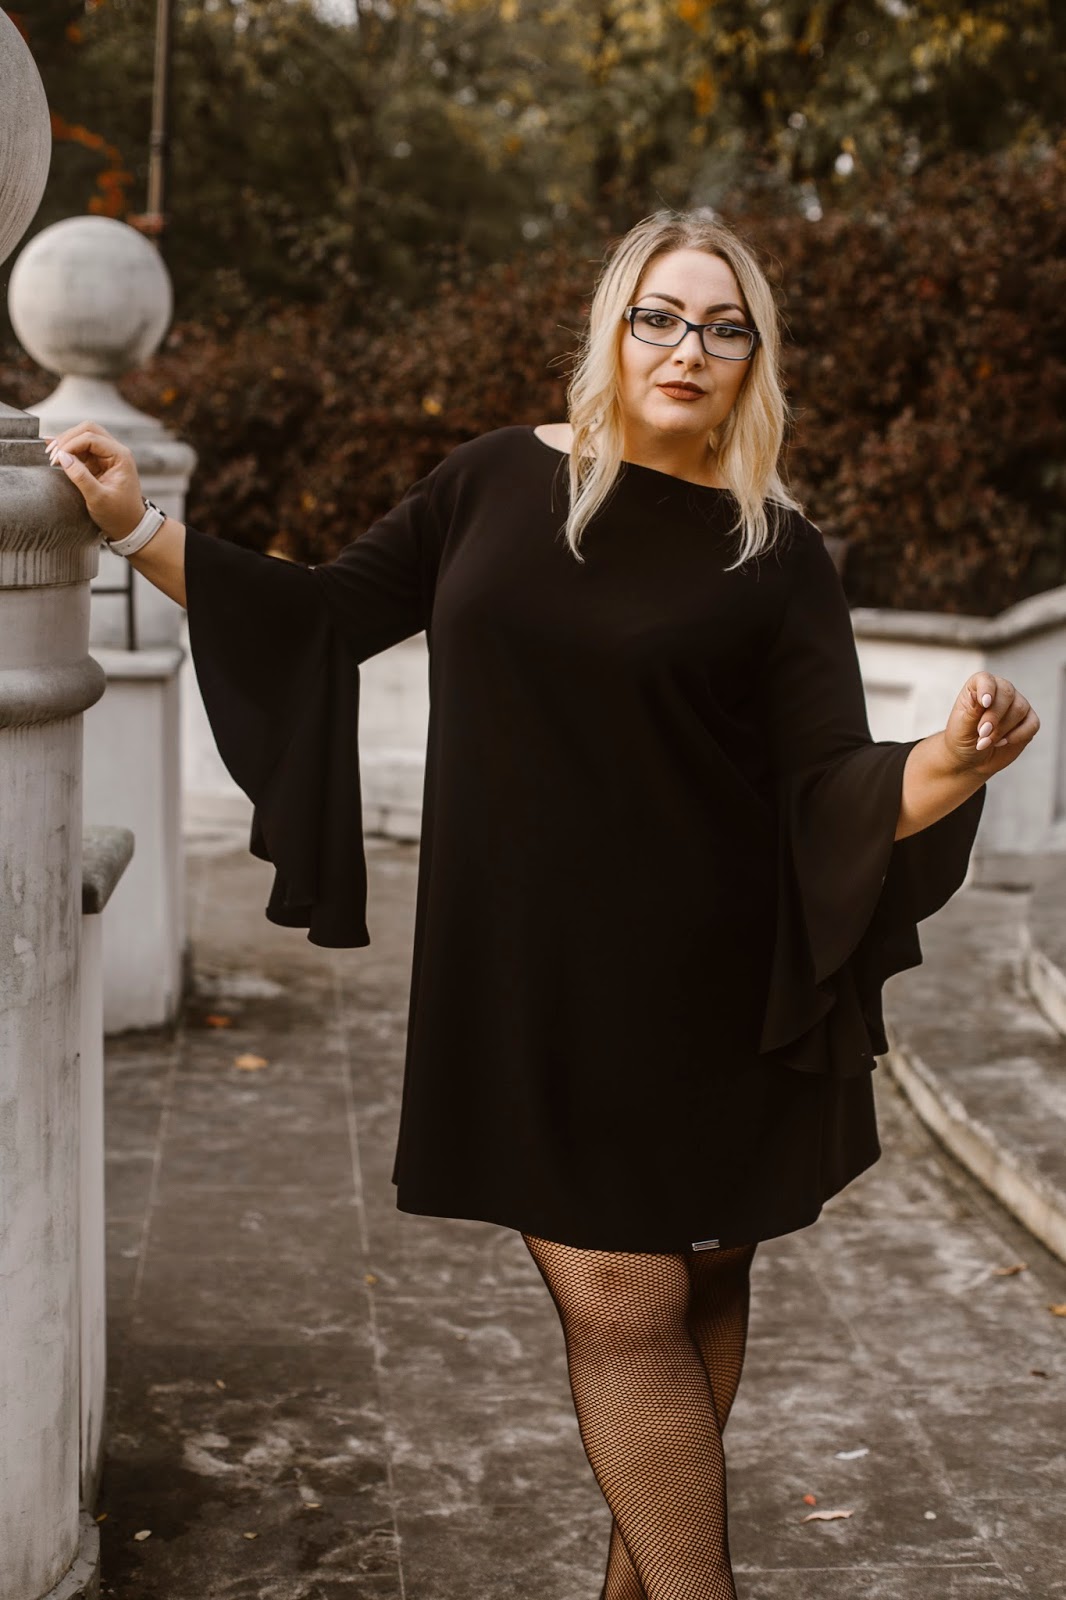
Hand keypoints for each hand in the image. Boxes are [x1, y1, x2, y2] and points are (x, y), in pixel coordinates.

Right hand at [43, 421, 145, 541]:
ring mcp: (107, 456)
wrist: (129, 526)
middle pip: (88, 430)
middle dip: (67, 439)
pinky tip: (54, 453)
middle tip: (51, 455)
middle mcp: (115, 451)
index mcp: (120, 456)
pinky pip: (81, 448)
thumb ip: (81, 477)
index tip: (55, 461)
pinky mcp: (98, 463)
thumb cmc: (118, 515)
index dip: (70, 445)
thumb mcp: (98, 498)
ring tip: (52, 458)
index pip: (91, 437)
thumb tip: (62, 456)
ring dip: (66, 444)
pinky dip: (68, 450)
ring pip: (83, 436)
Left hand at [943, 672, 1039, 775]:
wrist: (971, 758)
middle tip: (982, 734)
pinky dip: (1017, 736)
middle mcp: (1000, 691)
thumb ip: (971, 712)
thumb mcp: (961, 727)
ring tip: (985, 742)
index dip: (987, 689)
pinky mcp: (1029, 721)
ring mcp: (1017, 705)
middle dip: (994, 716)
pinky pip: (1032, 724)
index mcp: (978, 686)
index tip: (984, 704)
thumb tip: (976, 695)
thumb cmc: (961, 738)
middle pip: (1007, 693)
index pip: (986, 679)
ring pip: (1019, 709)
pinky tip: (1002, 742)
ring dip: (1002, 729)